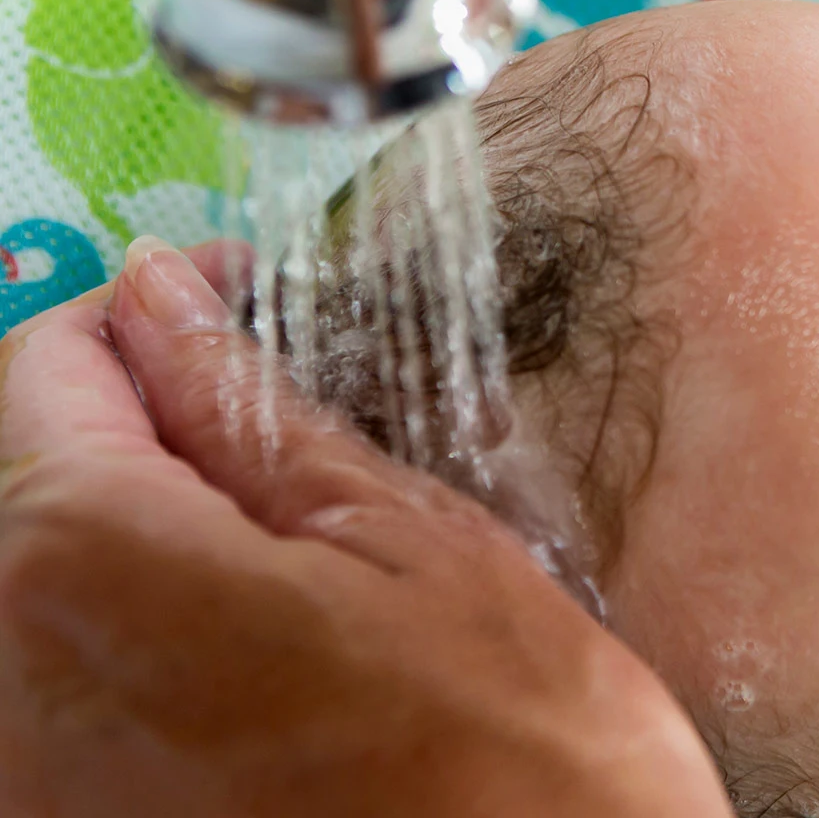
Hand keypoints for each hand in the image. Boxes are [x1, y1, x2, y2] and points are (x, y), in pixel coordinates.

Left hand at [0, 240, 730, 817]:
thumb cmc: (520, 762)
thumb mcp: (414, 543)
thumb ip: (254, 413)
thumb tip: (164, 301)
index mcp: (83, 568)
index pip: (44, 368)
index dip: (150, 311)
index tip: (239, 297)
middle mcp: (11, 686)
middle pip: (39, 484)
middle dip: (155, 431)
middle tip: (299, 426)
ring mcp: (34, 784)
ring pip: (60, 592)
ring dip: (161, 540)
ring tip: (309, 559)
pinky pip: (83, 698)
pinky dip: (160, 645)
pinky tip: (280, 662)